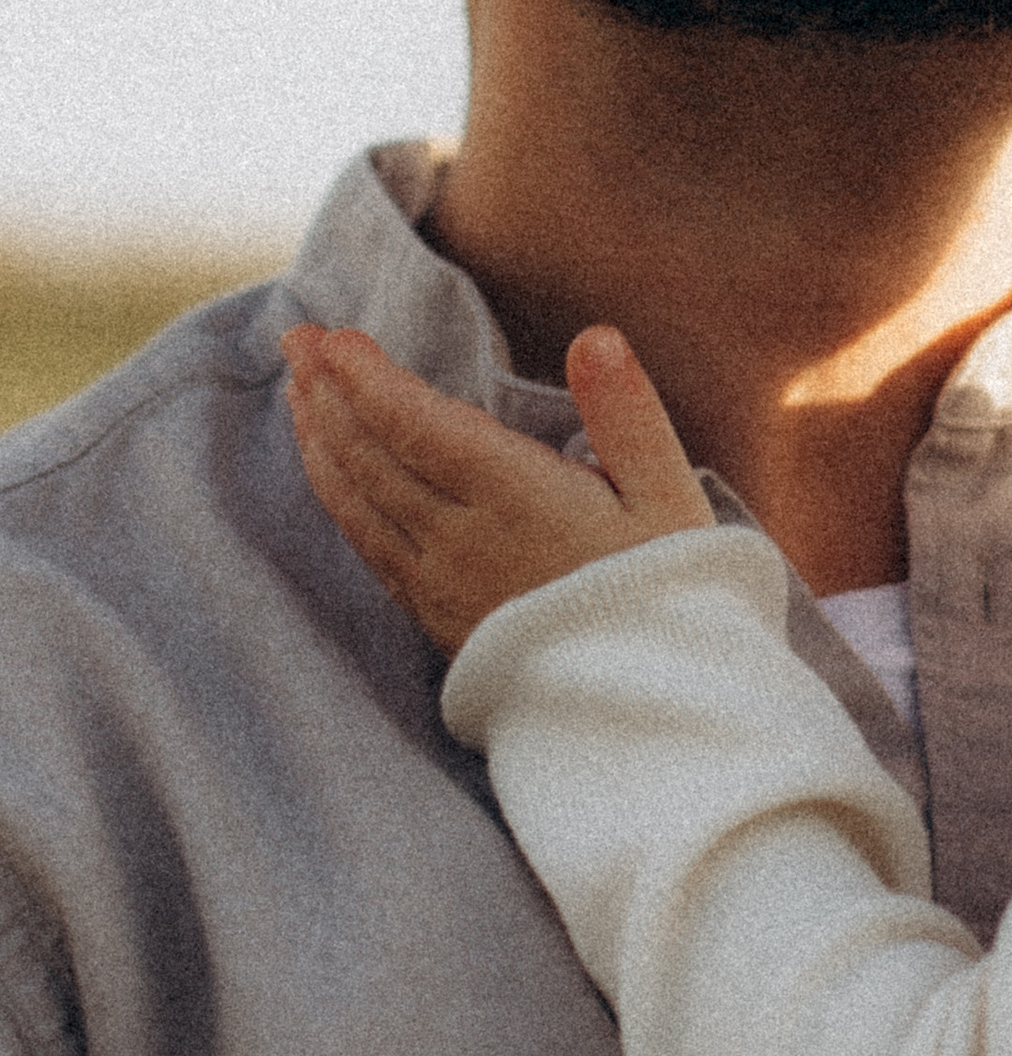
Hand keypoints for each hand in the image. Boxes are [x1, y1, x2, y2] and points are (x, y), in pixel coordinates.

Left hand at [284, 320, 714, 656]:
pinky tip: (332, 474)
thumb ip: (627, 414)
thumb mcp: (669, 500)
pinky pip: (367, 545)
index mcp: (518, 499)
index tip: (333, 336)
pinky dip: (337, 495)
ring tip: (298, 391)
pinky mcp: (436, 619)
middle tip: (297, 338)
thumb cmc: (669, 599)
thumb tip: (595, 338)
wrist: (645, 718)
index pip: (418, 425)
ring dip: (320, 440)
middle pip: (372, 457)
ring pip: (358, 502)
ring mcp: (440, 584)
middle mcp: (462, 540)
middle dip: (328, 393)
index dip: (368, 379)